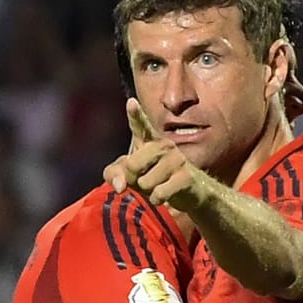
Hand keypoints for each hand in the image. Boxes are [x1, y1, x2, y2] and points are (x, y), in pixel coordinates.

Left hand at [102, 99, 213, 213]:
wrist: (189, 192)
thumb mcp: (129, 174)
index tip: (131, 103)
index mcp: (149, 140)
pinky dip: (157, 199)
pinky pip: (159, 193)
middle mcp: (163, 145)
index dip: (135, 114)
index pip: (140, 125)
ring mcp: (176, 159)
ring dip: (148, 191)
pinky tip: (165, 195)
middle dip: (133, 179)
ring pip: (145, 182)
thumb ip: (114, 175)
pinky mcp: (186, 176)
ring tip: (158, 185)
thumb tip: (120, 187)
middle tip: (144, 179)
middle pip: (132, 165)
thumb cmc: (154, 178)